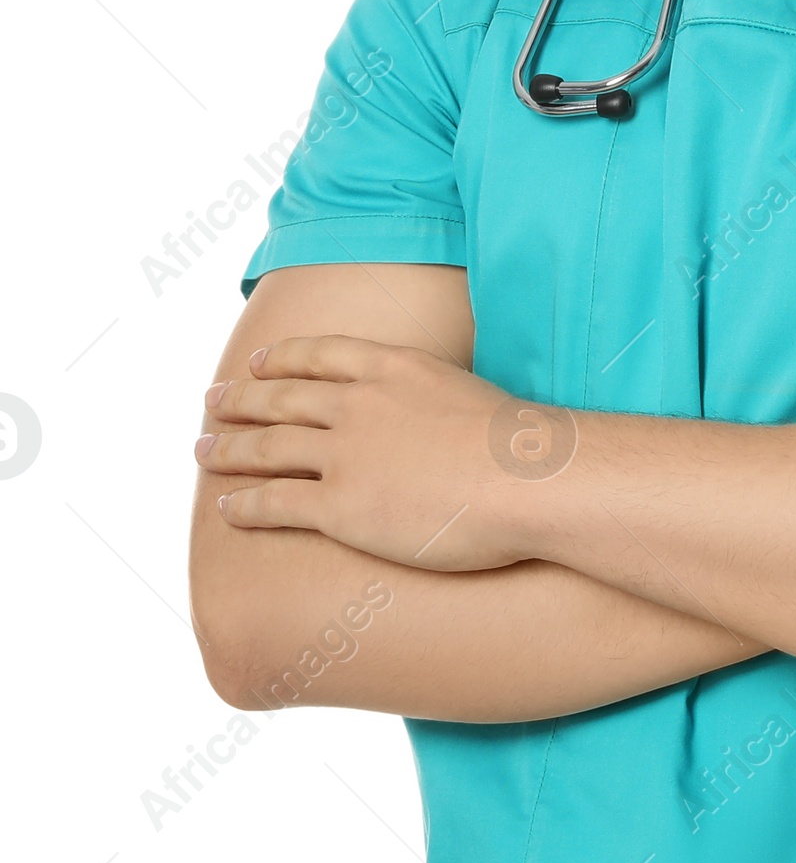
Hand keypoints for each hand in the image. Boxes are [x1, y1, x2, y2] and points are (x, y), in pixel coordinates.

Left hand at [195, 337, 548, 570]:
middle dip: (240, 400)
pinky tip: (226, 508)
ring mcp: (345, 454)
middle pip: (282, 397)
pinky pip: (276, 503)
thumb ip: (440, 401)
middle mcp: (359, 404)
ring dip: (227, 449)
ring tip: (201, 450)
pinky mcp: (341, 507)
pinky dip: (244, 504)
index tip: (258, 362)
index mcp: (393, 369)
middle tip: (212, 401)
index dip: (282, 358)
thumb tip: (448, 423)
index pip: (321, 355)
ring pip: (267, 447)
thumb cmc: (520, 447)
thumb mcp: (474, 396)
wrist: (527, 481)